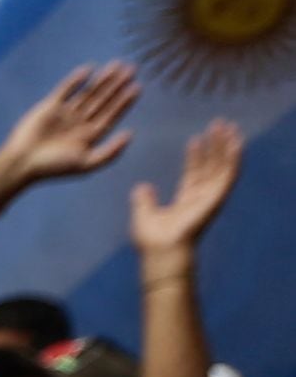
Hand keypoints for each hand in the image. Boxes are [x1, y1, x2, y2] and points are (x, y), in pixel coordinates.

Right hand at [0, 62, 138, 194]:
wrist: (22, 163)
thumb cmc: (53, 167)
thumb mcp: (86, 164)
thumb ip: (110, 152)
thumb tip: (130, 134)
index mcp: (89, 136)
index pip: (111, 115)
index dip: (124, 101)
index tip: (137, 87)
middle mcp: (80, 123)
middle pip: (102, 100)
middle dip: (116, 86)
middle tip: (131, 69)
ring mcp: (65, 114)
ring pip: (88, 92)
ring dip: (102, 80)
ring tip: (116, 65)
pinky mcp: (49, 106)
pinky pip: (65, 89)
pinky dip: (76, 80)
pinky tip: (89, 70)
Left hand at [134, 119, 242, 257]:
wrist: (160, 252)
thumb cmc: (152, 241)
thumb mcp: (143, 215)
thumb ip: (144, 200)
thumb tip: (140, 187)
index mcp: (186, 200)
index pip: (194, 173)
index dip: (196, 156)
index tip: (195, 139)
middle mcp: (201, 197)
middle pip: (212, 165)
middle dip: (216, 145)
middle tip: (218, 124)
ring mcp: (210, 197)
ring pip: (223, 166)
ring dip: (227, 146)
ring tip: (230, 127)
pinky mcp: (216, 198)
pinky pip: (228, 175)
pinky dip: (234, 159)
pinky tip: (236, 143)